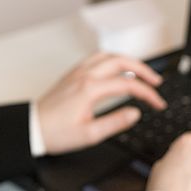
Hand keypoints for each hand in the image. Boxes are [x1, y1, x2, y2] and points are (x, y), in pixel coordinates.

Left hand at [38, 52, 166, 153]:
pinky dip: (111, 60)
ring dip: (127, 61)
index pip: (128, 85)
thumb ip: (115, 123)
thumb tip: (135, 113)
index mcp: (89, 89)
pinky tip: (116, 70)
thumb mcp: (89, 135)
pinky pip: (95, 58)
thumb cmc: (55, 133)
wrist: (32, 128)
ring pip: (107, 55)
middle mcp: (83, 76)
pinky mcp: (71, 75)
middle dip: (143, 69)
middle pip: (120, 61)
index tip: (158, 104)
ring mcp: (76, 73)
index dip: (148, 94)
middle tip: (156, 82)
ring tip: (140, 72)